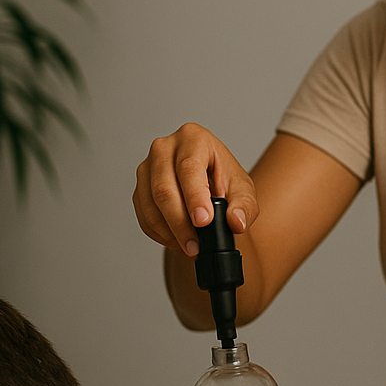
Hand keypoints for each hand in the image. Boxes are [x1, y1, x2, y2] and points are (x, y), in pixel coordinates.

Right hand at [133, 122, 257, 255]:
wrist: (209, 185)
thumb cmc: (224, 181)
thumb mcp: (243, 191)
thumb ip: (244, 206)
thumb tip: (236, 222)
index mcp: (193, 138)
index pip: (189, 167)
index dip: (195, 197)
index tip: (203, 222)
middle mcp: (165, 148)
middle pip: (164, 187)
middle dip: (180, 222)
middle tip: (195, 245)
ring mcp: (148, 167)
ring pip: (150, 203)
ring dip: (169, 231)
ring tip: (190, 247)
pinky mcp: (140, 187)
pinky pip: (143, 215)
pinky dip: (159, 233)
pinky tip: (177, 241)